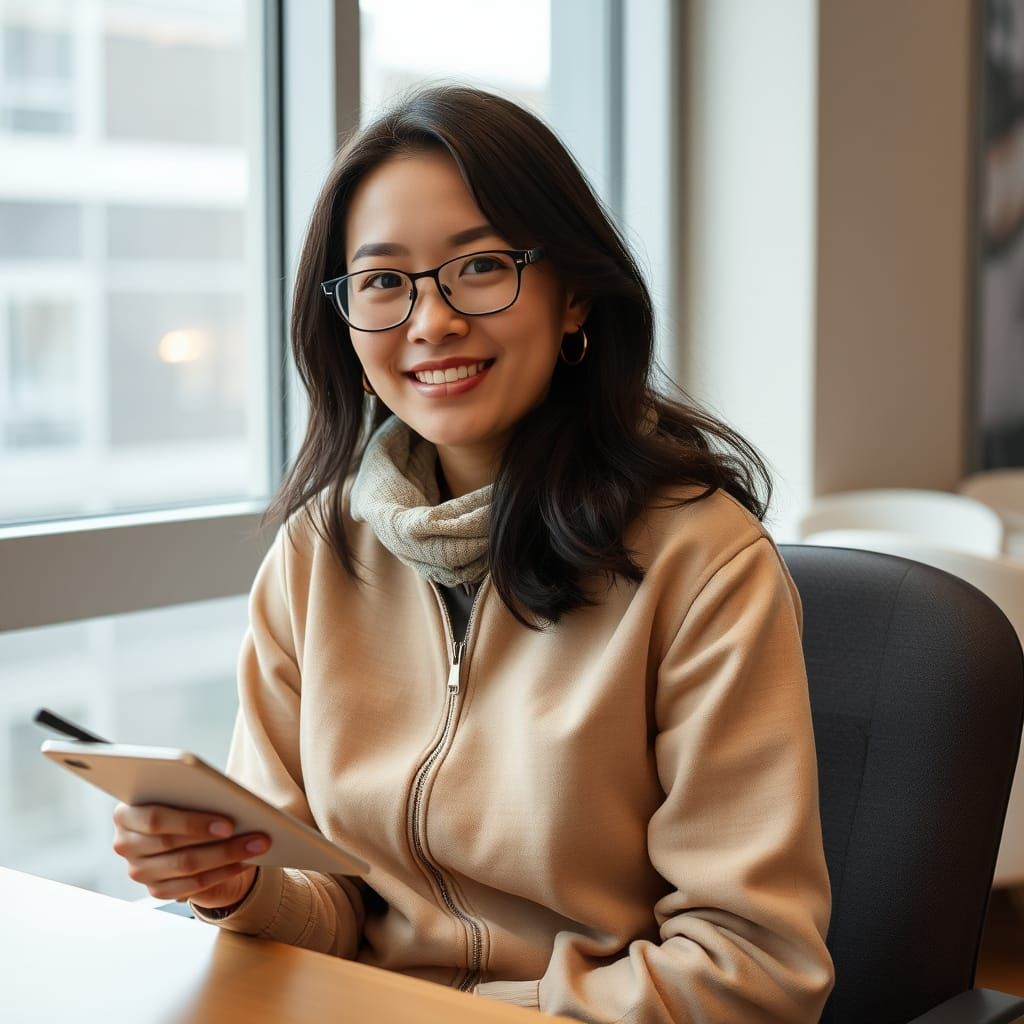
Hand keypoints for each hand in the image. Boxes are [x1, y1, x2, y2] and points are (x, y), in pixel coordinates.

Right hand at [112, 802, 269, 909]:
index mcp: (125, 814)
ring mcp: (139, 871)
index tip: (228, 822)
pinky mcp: (155, 890)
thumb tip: (230, 801)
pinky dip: (223, 873)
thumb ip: (195, 793)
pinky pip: (193, 885)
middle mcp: (125, 844)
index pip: (156, 819)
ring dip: (228, 856)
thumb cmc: (182, 802)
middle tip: (257, 835)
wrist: (177, 831)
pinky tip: (246, 861)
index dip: (192, 823)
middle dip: (220, 842)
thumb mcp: (184, 793)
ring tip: (258, 845)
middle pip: (176, 846)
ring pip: (187, 866)